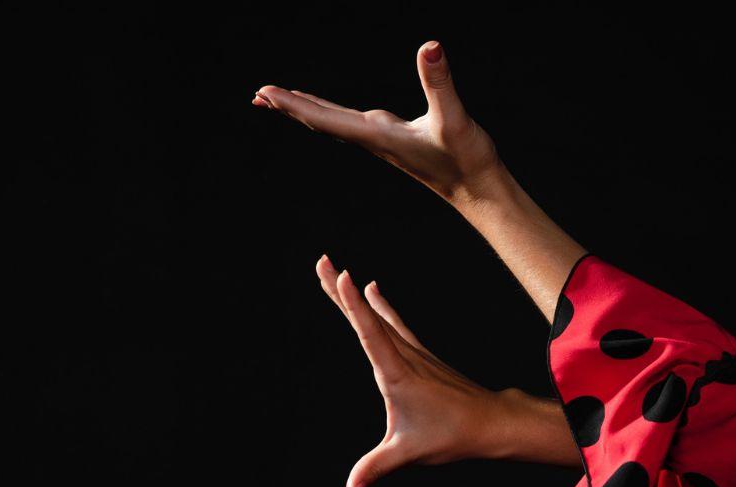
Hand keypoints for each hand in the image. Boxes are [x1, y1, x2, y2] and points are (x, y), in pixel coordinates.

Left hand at [254, 41, 502, 203]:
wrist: (478, 191)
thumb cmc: (466, 160)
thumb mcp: (454, 118)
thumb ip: (440, 83)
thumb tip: (430, 47)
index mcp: (379, 135)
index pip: (327, 118)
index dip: (294, 105)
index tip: (266, 94)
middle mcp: (373, 139)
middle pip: (321, 121)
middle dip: (288, 107)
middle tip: (257, 95)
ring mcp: (381, 140)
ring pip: (332, 123)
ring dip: (303, 111)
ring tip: (277, 101)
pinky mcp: (392, 140)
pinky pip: (349, 124)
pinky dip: (327, 113)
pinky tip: (322, 109)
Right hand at [315, 254, 530, 486]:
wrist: (491, 421)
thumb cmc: (451, 434)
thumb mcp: (408, 453)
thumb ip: (375, 469)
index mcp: (396, 373)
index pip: (370, 333)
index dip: (354, 305)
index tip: (344, 275)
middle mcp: (403, 355)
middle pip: (366, 317)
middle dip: (342, 290)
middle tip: (322, 262)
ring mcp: (412, 352)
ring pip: (377, 317)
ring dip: (353, 296)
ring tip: (335, 271)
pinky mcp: (419, 354)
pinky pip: (393, 323)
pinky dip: (378, 306)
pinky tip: (373, 290)